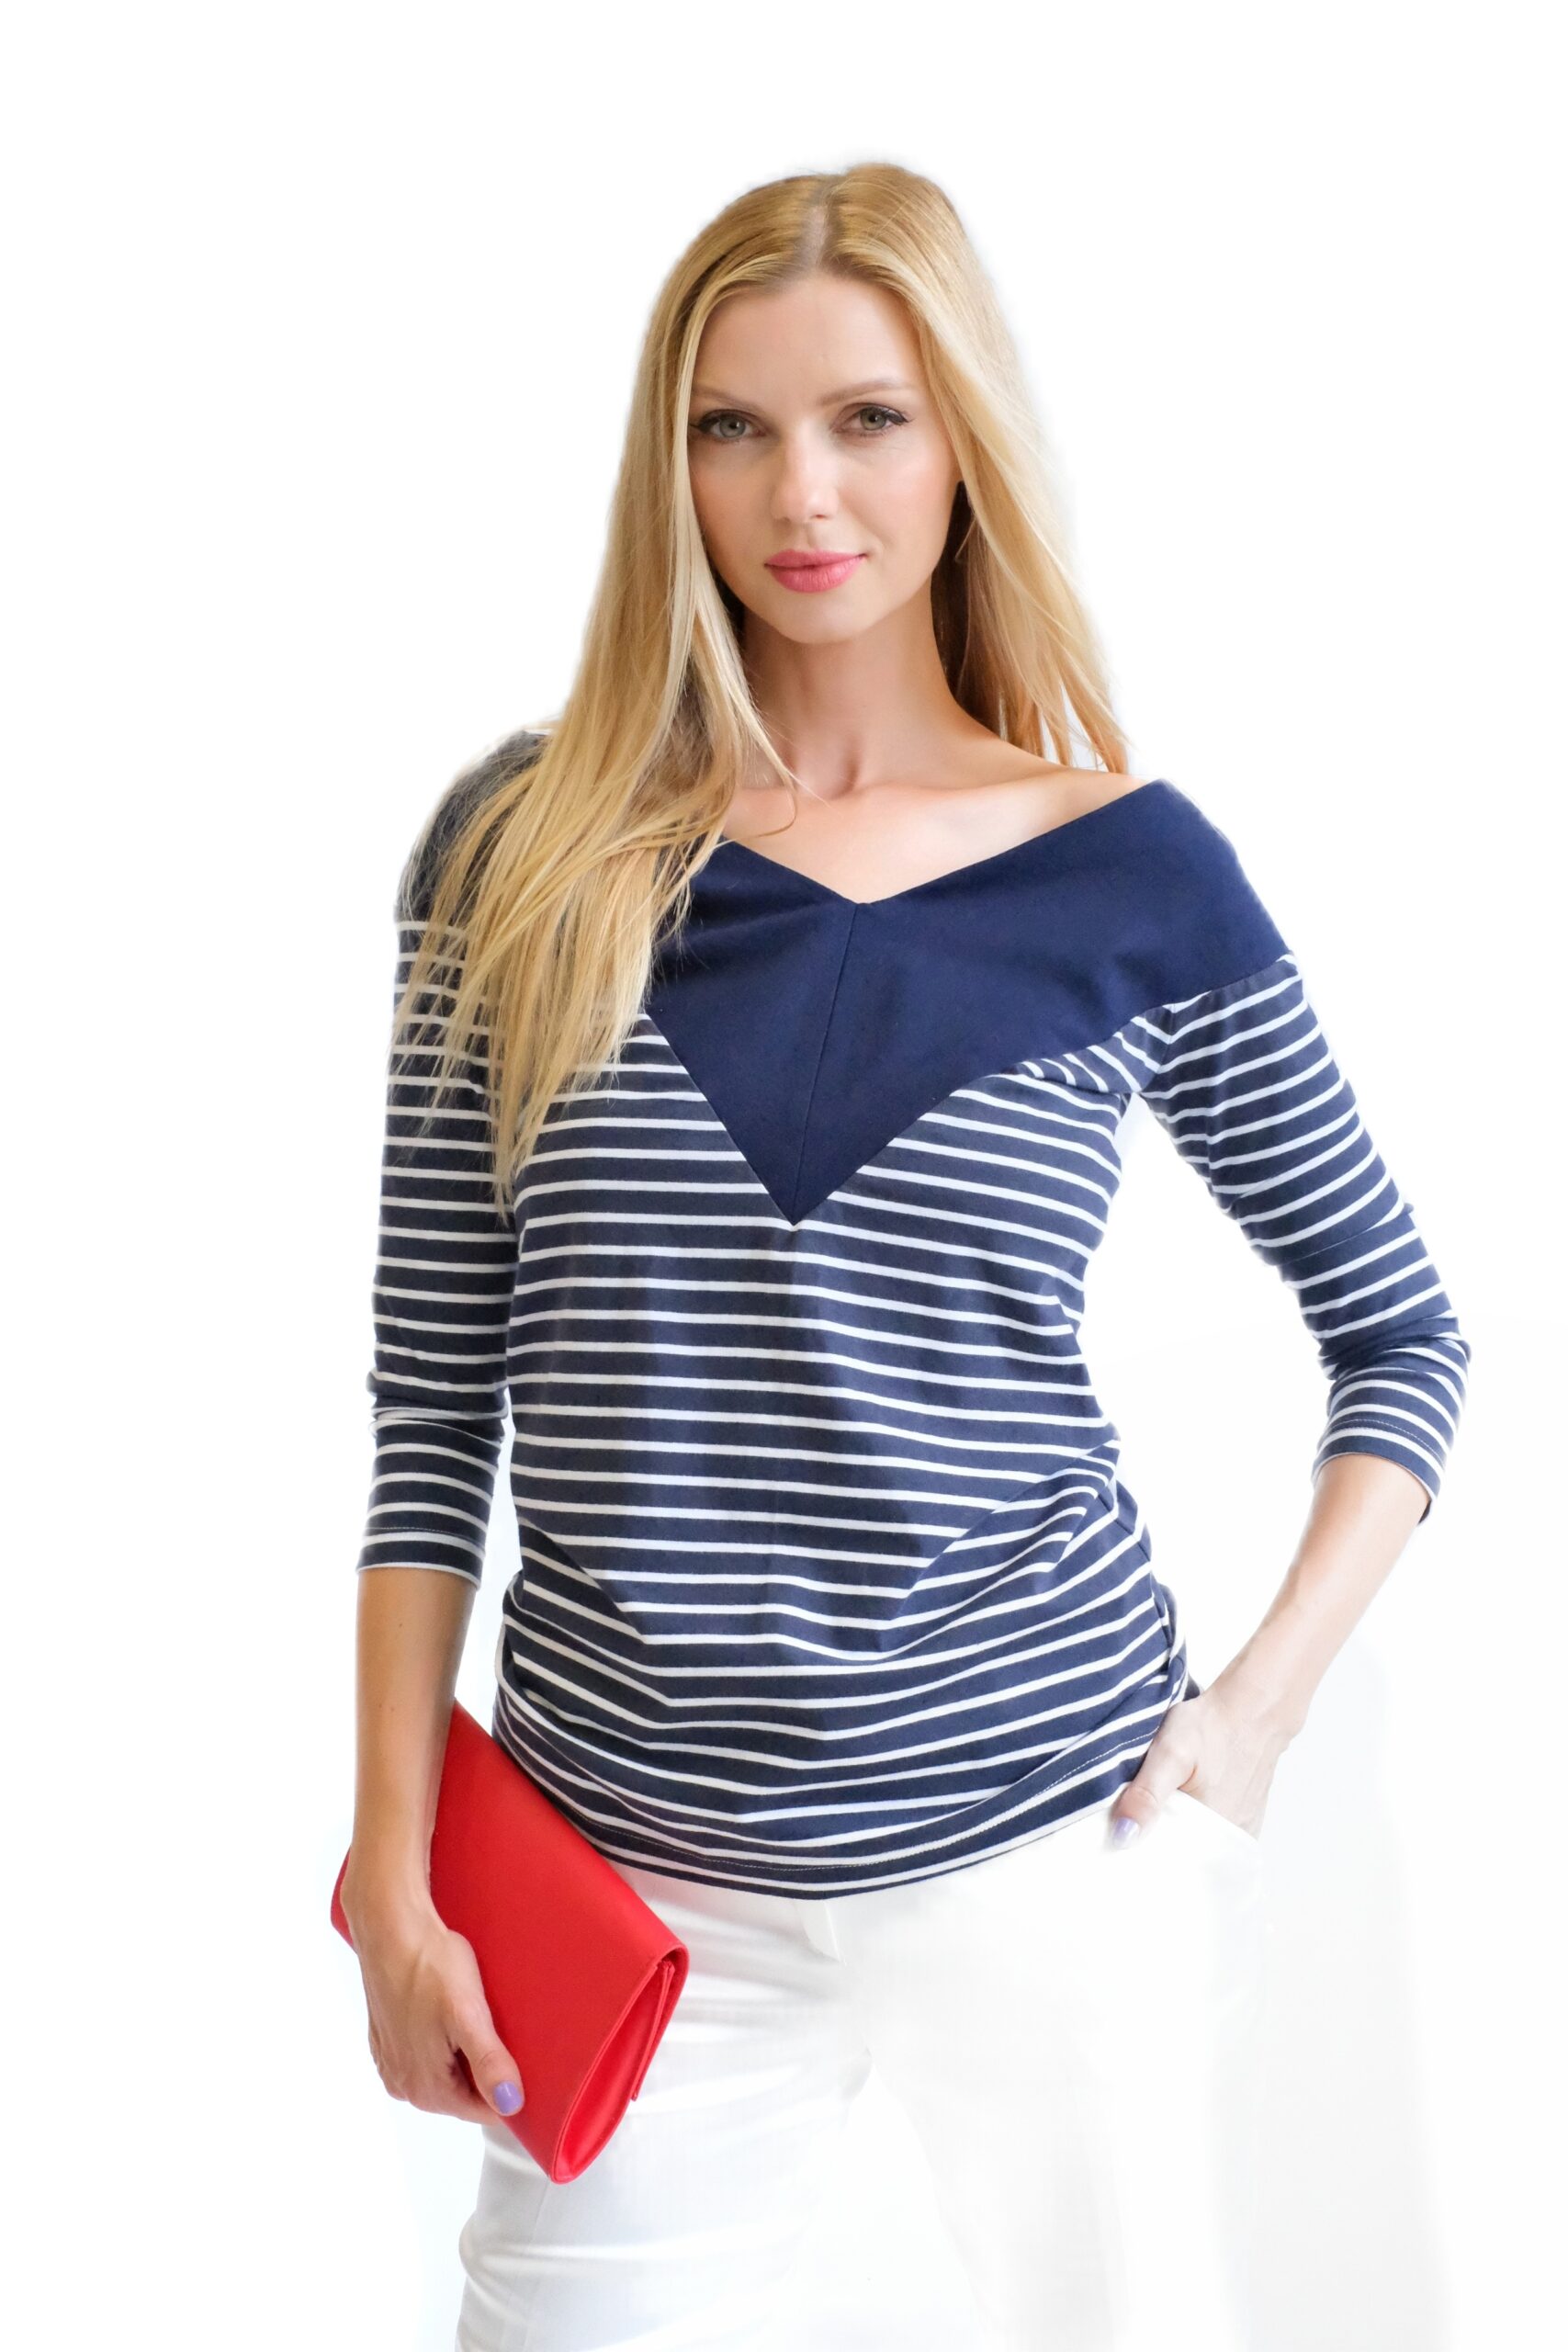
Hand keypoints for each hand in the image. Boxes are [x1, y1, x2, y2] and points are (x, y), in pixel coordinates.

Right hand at [342, 1875, 525, 2125]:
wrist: (391, 1925)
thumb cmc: (429, 1964)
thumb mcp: (468, 2014)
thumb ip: (489, 2063)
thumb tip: (510, 2104)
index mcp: (425, 2090)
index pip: (484, 2110)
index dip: (511, 2088)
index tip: (526, 2060)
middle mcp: (403, 2085)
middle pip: (464, 2093)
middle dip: (487, 2068)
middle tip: (502, 2027)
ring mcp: (392, 2062)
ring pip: (447, 2071)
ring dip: (466, 2051)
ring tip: (478, 2014)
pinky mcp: (387, 2038)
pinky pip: (428, 2052)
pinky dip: (445, 2038)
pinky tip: (452, 2009)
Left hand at [1111, 1679, 1283, 1844]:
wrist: (1252, 1706)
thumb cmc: (1213, 1726)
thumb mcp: (1170, 1754)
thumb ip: (1147, 1795)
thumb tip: (1123, 1837)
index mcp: (1212, 1833)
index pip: (1167, 1865)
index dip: (1139, 1855)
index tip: (1116, 1842)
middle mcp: (1231, 1839)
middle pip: (1182, 1856)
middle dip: (1154, 1844)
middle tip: (1131, 1821)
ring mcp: (1241, 1829)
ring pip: (1197, 1843)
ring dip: (1173, 1832)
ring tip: (1155, 1809)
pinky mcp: (1244, 1816)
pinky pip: (1213, 1832)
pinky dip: (1193, 1822)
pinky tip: (1179, 1803)